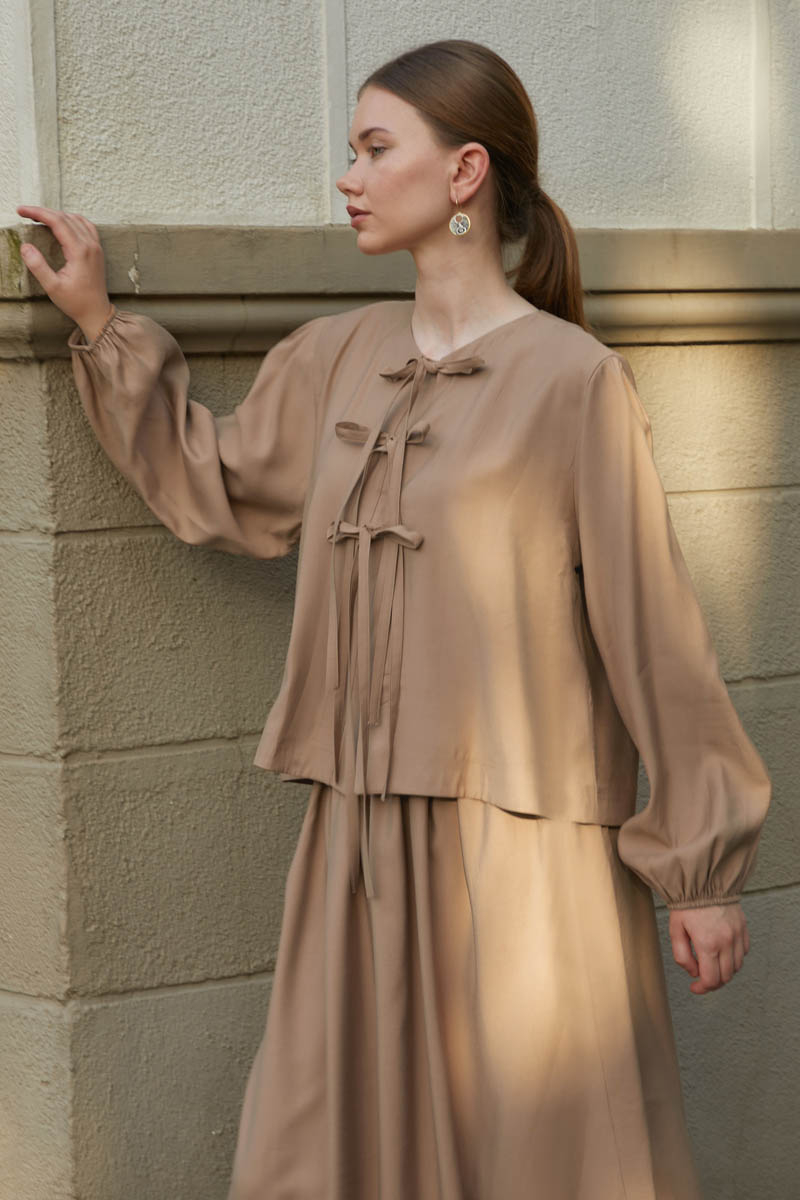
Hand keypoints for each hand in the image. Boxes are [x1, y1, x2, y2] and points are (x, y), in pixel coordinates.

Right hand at [15, 205, 111, 337]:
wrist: (96, 313)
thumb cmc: (76, 303)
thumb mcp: (52, 287)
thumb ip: (38, 266)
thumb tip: (26, 247)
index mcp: (80, 251)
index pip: (57, 221)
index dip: (37, 213)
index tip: (21, 211)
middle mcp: (90, 245)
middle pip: (65, 217)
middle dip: (43, 212)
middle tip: (25, 213)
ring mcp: (96, 247)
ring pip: (76, 219)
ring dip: (57, 214)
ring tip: (40, 217)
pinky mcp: (98, 251)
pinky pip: (86, 226)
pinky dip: (72, 220)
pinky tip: (63, 222)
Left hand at [669, 902, 749, 994]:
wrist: (703, 881)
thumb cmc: (686, 905)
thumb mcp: (675, 931)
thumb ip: (682, 956)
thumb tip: (693, 973)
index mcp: (708, 944)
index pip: (711, 979)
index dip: (702, 989)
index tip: (694, 988)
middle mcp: (726, 942)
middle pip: (726, 977)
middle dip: (713, 983)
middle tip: (701, 979)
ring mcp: (737, 935)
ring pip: (736, 967)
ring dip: (724, 971)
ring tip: (711, 965)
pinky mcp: (743, 928)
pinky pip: (743, 952)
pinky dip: (734, 958)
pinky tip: (722, 953)